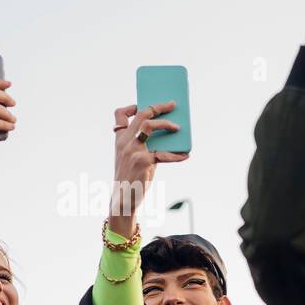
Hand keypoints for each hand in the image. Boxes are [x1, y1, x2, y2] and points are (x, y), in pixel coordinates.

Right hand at [107, 101, 188, 237]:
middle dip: (158, 106)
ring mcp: (133, 150)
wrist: (123, 199)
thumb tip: (166, 135)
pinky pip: (163, 153)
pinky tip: (185, 155)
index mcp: (119, 140)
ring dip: (166, 123)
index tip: (140, 105)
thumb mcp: (130, 158)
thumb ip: (143, 145)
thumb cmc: (130, 178)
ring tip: (178, 128)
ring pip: (149, 125)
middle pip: (141, 115)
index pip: (119, 116)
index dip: (130, 107)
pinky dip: (176, 155)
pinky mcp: (143, 161)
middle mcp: (124, 142)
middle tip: (172, 104)